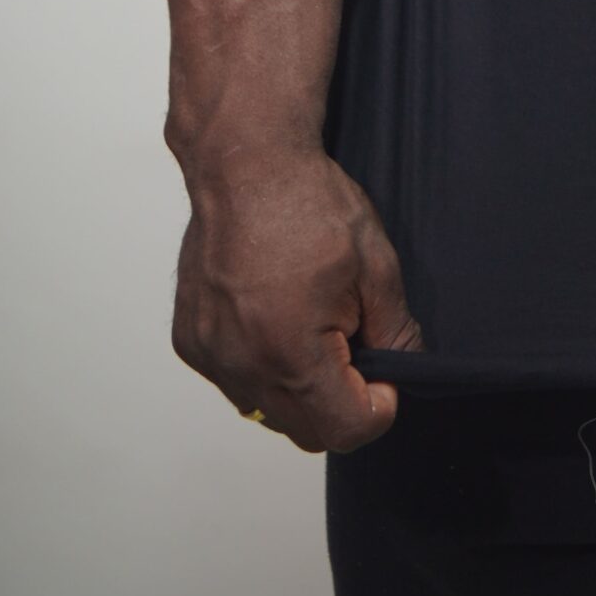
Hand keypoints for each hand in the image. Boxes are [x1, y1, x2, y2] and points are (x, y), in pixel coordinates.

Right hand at [170, 146, 423, 452]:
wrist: (244, 164)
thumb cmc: (308, 203)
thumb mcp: (376, 265)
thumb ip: (395, 330)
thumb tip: (404, 369)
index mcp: (291, 351)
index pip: (344, 430)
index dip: (377, 408)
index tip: (385, 373)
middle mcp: (242, 365)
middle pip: (305, 430)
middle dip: (340, 402)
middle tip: (354, 343)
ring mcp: (211, 356)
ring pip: (267, 410)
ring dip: (298, 387)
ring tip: (312, 322)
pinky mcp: (191, 342)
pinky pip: (236, 380)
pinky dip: (261, 365)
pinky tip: (274, 314)